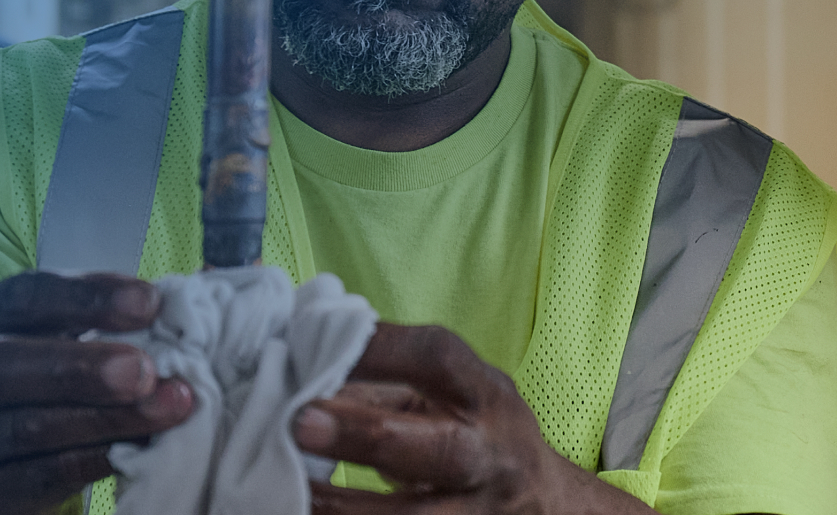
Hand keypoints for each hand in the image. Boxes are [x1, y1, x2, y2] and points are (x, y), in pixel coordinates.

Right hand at [0, 271, 194, 512]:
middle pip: (1, 365)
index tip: (150, 301)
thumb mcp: (26, 341)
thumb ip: (83, 320)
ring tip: (171, 404)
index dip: (86, 296)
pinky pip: (44, 476)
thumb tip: (172, 305)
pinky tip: (144, 445)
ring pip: (30, 429)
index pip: (19, 297)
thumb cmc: (11, 386)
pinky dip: (100, 457)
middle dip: (81, 366)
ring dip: (110, 416)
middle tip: (145, 369)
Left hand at [293, 324, 652, 514]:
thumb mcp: (452, 397)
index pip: (438, 359)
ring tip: (292, 494)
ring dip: (346, 508)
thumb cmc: (478, 436)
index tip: (318, 339)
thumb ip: (388, 383)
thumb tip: (302, 366)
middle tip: (300, 422)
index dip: (379, 349)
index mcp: (485, 396)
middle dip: (365, 434)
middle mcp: (490, 454)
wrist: (543, 503)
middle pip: (437, 449)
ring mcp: (479, 511)